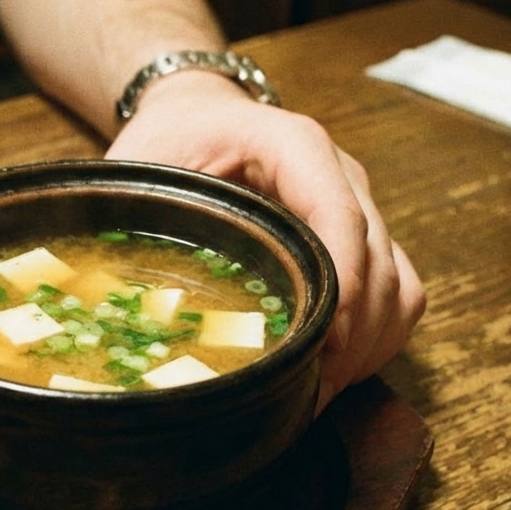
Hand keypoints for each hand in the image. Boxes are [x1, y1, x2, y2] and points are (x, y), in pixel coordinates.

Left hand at [105, 74, 425, 411]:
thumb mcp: (141, 163)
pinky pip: (399, 294)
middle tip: (306, 393)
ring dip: (367, 346)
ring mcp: (358, 206)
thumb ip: (134, 216)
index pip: (338, 214)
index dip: (340, 284)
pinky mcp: (364, 237)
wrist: (199, 116)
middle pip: (376, 261)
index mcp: (291, 145)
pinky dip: (377, 339)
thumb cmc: (170, 138)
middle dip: (349, 337)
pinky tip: (333, 370)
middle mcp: (339, 173)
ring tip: (317, 391)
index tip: (321, 343)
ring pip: (398, 285)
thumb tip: (111, 297)